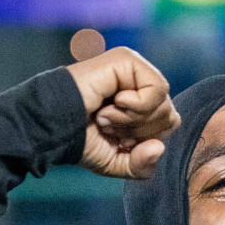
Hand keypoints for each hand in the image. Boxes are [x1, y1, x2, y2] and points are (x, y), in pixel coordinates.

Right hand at [67, 46, 178, 179]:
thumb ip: (143, 165)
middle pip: (170, 116)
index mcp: (141, 103)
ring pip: (164, 104)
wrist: (54, 125)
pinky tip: (114, 103)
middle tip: (110, 126)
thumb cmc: (82, 140)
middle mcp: (139, 83)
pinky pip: (157, 89)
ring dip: (134, 120)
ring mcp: (134, 69)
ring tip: (107, 116)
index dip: (147, 140)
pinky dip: (136, 106)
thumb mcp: (119, 162)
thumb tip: (159, 147)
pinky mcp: (127, 59)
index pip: (169, 124)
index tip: (117, 138)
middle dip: (140, 132)